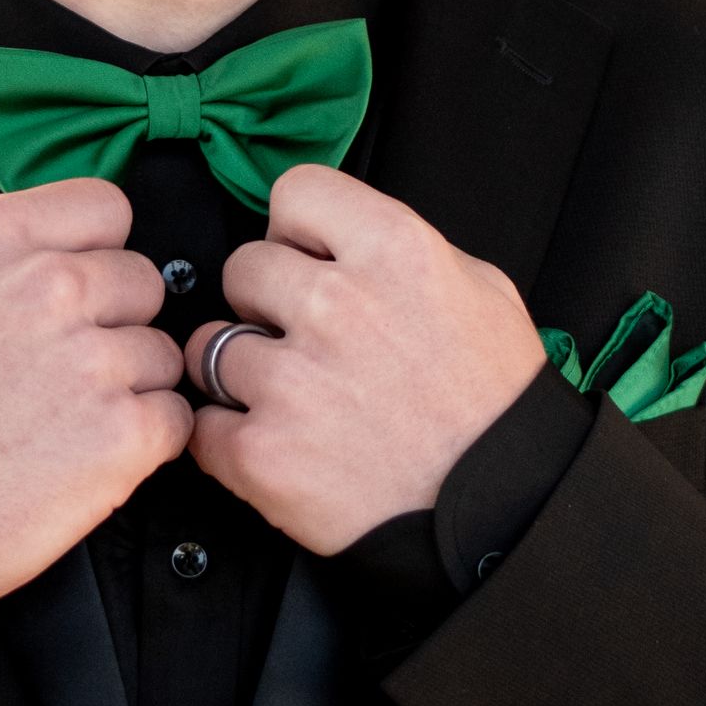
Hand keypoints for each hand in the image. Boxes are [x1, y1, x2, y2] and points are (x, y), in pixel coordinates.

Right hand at [0, 180, 189, 609]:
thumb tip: (46, 260)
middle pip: (143, 281)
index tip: (80, 291)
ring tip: (64, 426)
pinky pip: (176, 418)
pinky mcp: (125, 432)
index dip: (99, 254)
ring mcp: (92, 357)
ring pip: (163, 354)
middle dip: (116, 325)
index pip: (106, 208)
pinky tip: (86, 460)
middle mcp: (49, 285)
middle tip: (63, 375)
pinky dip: (146, 444)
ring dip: (131, 390)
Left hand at [184, 166, 547, 555]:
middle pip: (242, 266)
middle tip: (301, 340)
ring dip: (238, 371)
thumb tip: (343, 238)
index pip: (295, 193)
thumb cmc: (497, 406)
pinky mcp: (261, 451)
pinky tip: (273, 446)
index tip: (309, 261)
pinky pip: (203, 424)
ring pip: (209, 345)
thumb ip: (402, 252)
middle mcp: (335, 303)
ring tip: (287, 399)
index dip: (299, 231)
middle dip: (264, 302)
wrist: (502, 512)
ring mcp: (291, 379)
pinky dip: (227, 439)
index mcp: (393, 249)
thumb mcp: (482, 291)